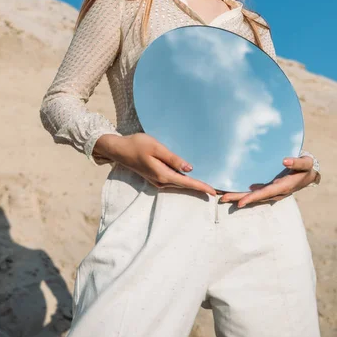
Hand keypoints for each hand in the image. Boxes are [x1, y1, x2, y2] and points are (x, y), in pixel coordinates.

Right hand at [100, 132, 216, 195]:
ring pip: (179, 184)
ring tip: (207, 186)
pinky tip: (190, 178)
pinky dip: (184, 181)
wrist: (119, 149)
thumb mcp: (156, 147)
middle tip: (217, 191)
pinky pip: (173, 181)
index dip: (201, 186)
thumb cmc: (137, 144)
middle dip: (200, 188)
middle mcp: (161, 181)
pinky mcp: (155, 176)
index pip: (186, 182)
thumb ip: (172, 158)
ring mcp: (157, 180)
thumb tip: (189, 168)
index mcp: (162, 174)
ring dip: (193, 186)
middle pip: (184, 186)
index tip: (214, 192)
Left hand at [219, 155, 319, 207]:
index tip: (240, 203)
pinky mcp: (268, 187)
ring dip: (237, 196)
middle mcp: (275, 191)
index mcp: (283, 187)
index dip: (252, 198)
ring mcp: (270, 190)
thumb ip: (297, 162)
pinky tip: (231, 191)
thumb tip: (285, 160)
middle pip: (255, 197)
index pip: (265, 193)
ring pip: (252, 195)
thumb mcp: (306, 163)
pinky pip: (254, 191)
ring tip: (222, 196)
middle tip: (222, 199)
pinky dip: (242, 192)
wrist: (309, 174)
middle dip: (239, 198)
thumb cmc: (306, 167)